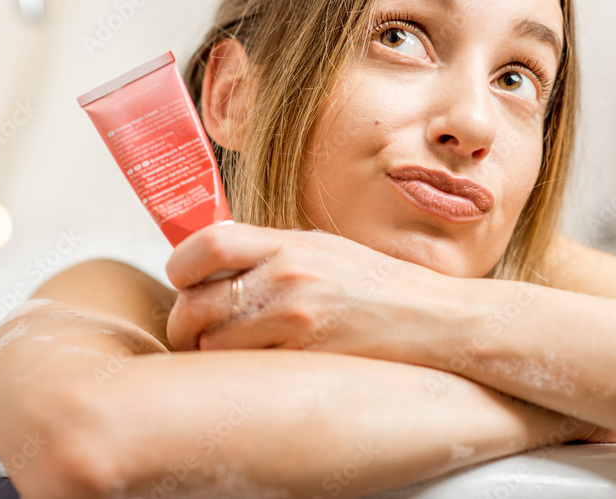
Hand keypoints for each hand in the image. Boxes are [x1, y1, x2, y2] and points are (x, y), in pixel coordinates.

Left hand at [164, 222, 460, 356]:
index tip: (183, 280)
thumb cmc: (379, 284)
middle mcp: (288, 278)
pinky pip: (246, 370)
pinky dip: (241, 371)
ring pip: (212, 345)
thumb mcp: (323, 249)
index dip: (181, 267)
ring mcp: (296, 322)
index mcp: (290, 244)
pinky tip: (261, 364)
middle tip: (193, 330)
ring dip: (209, 352)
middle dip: (183, 323)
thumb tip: (215, 261)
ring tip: (231, 350)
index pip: (206, 245)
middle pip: (195, 304)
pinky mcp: (306, 359)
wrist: (434, 319)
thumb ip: (270, 252)